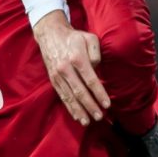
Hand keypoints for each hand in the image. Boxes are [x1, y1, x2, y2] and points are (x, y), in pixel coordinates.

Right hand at [33, 10, 110, 125]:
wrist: (50, 34)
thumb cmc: (74, 37)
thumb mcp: (90, 38)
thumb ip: (96, 53)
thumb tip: (96, 70)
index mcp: (77, 58)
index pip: (90, 80)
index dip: (99, 94)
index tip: (107, 104)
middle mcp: (66, 69)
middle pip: (80, 92)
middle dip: (90, 106)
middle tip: (99, 117)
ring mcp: (58, 75)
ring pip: (69, 97)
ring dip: (79, 111)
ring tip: (87, 122)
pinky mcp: (53, 80)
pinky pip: (62, 96)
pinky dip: (69, 107)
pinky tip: (76, 116)